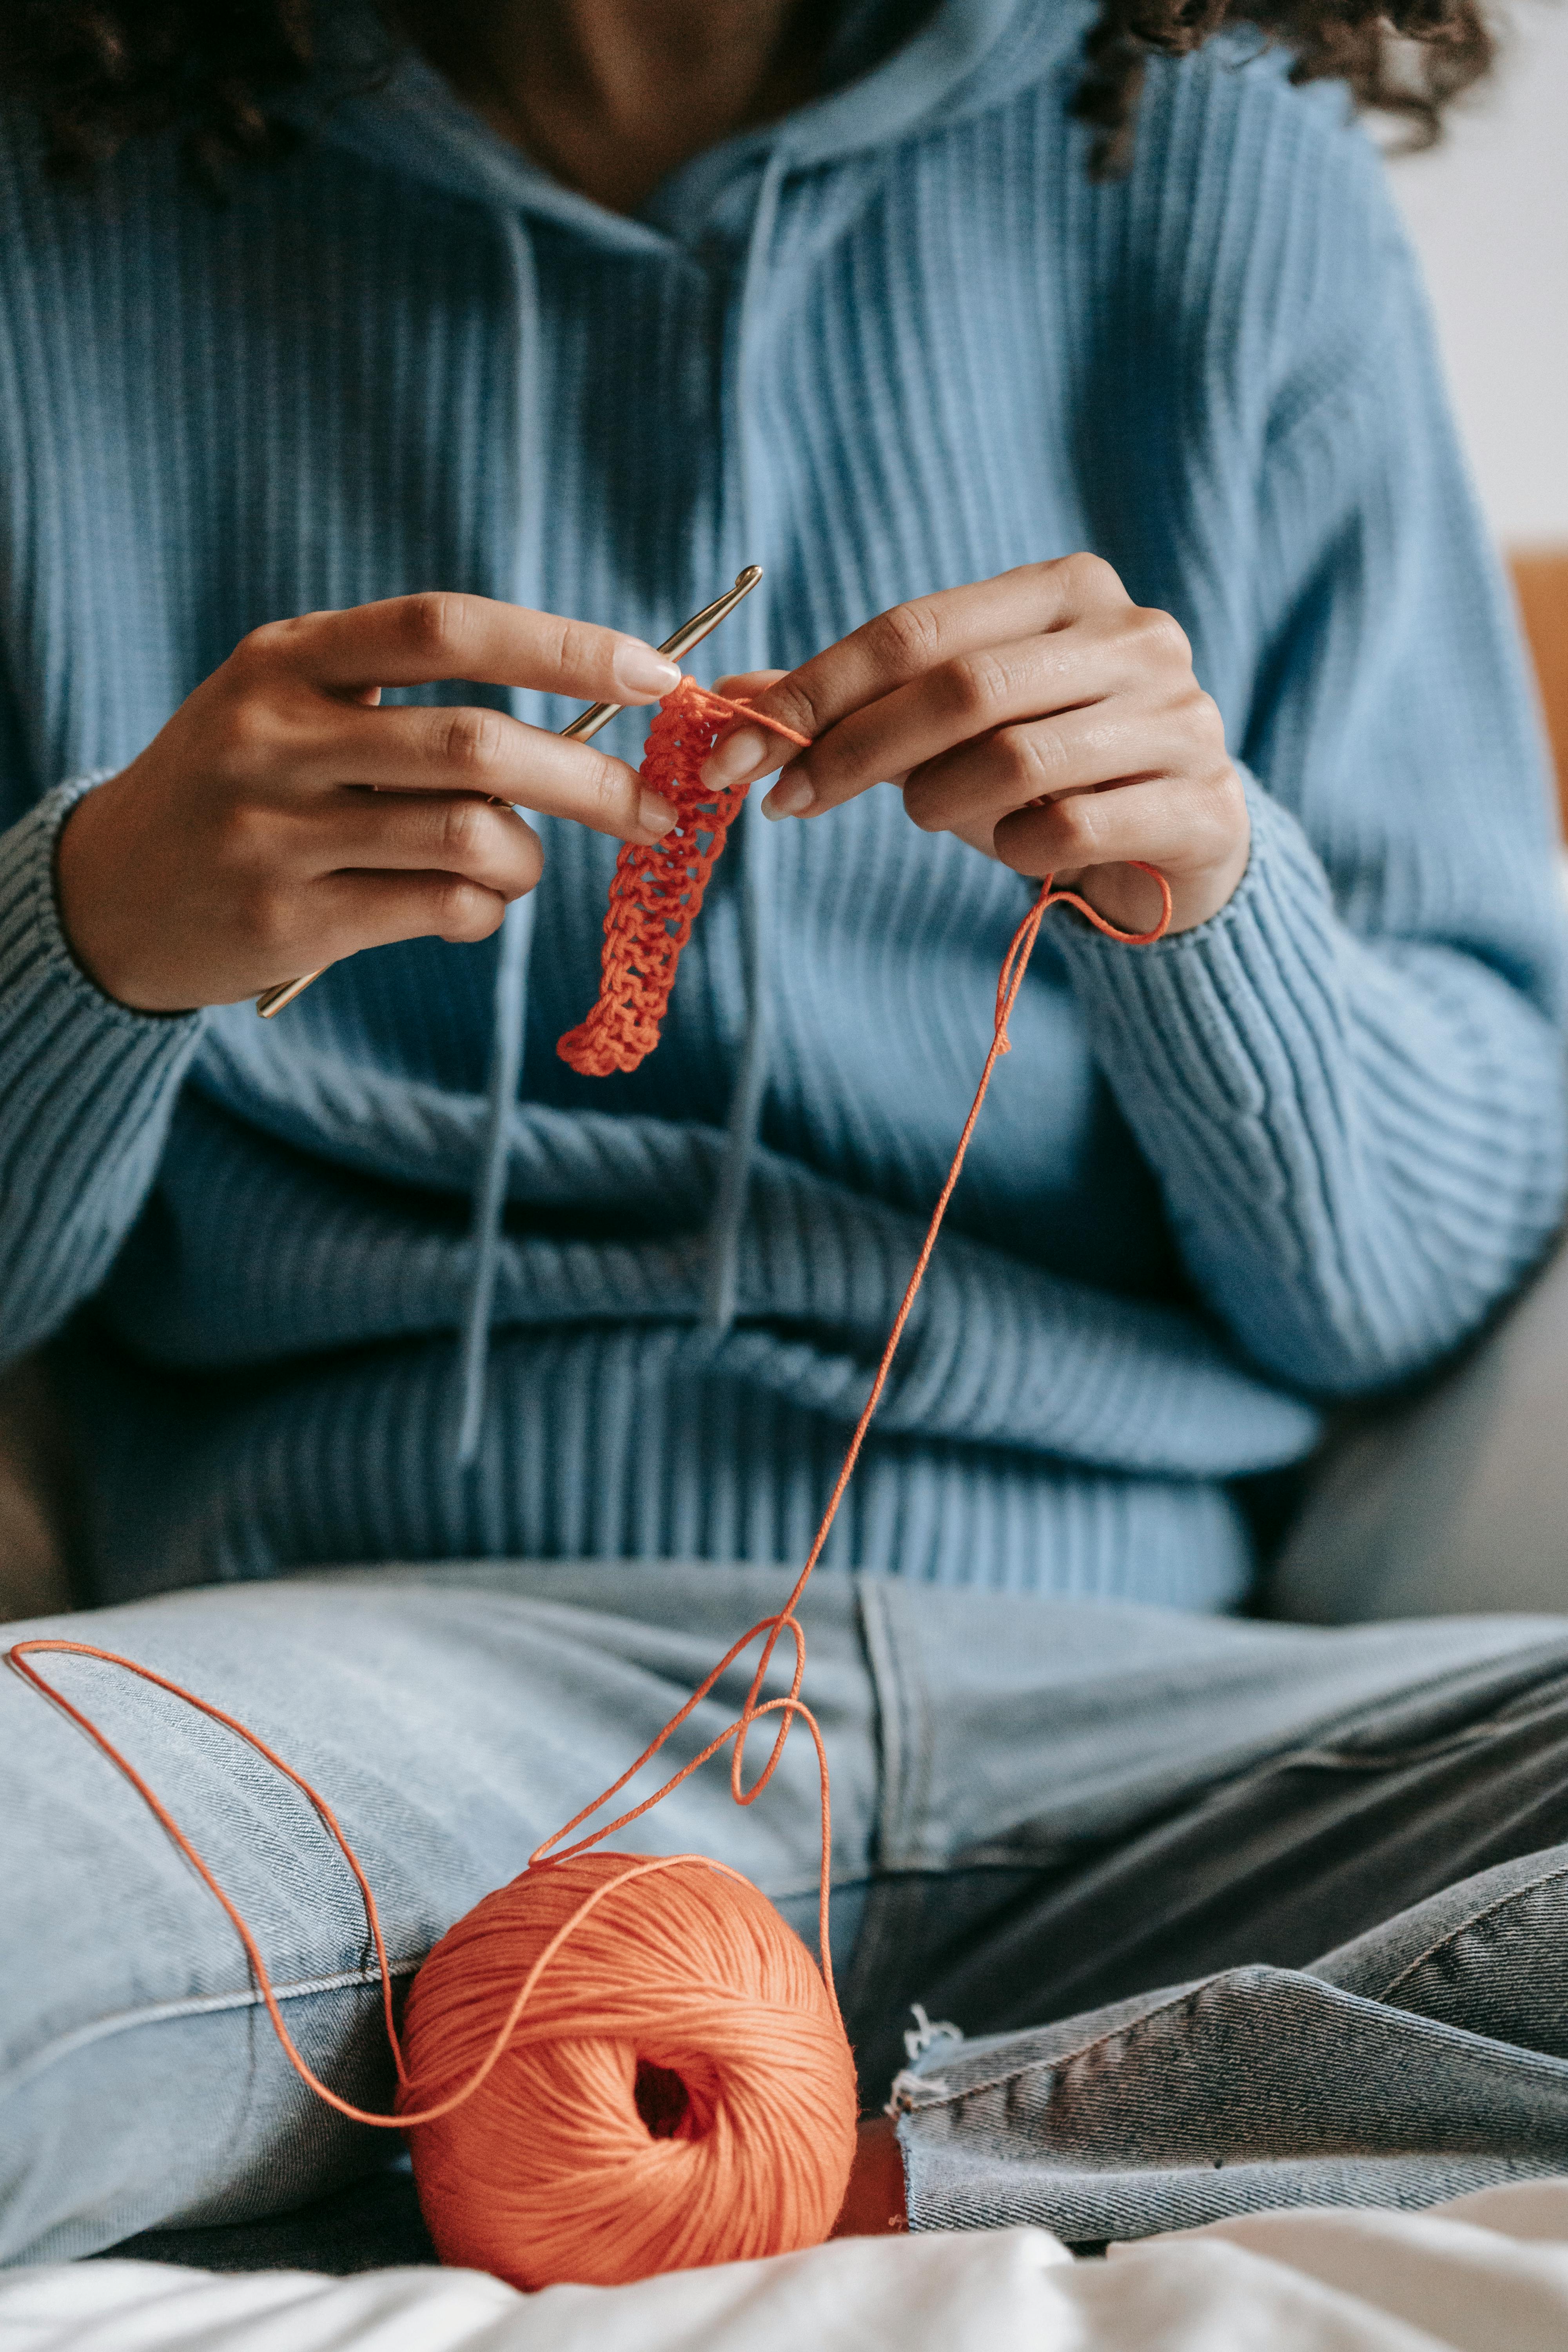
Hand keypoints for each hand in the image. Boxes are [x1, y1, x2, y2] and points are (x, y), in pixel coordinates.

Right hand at [56, 594, 683, 1010]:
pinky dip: (485, 912)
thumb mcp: (292, 708)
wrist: (110, 890)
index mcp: (287, 659)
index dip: (563, 647)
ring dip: (529, 859)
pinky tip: (470, 907)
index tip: (656, 674)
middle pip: (476, 745)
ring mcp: (275, 831)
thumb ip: (409, 702)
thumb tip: (583, 723)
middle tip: (654, 812)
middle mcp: (275, 735)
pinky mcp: (286, 918)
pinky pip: (438, 910)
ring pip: (468, 836)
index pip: (444, 628)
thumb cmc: (245, 788)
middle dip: (592, 781)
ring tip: (521, 865)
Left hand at [702, 557, 1247, 936]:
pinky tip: (1017, 853)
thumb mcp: (948, 729)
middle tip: (792, 802)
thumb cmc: (1049, 772)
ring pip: (1015, 757)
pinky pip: (1071, 826)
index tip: (737, 747)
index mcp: (1066, 590)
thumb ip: (851, 707)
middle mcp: (1133, 636)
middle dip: (857, 751)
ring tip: (929, 815)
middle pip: (961, 688)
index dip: (817, 690)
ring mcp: (1177, 716)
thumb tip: (726, 694)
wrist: (1180, 838)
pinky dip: (1018, 848)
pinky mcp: (1198, 801)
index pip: (916, 629)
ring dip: (940, 801)